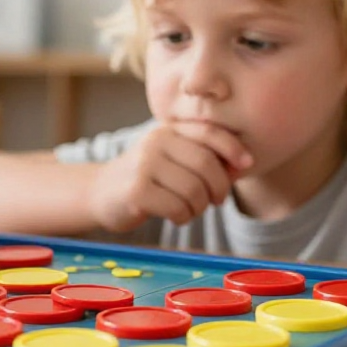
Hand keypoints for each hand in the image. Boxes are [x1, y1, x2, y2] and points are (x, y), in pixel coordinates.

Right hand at [88, 123, 252, 232]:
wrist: (99, 193)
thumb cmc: (146, 179)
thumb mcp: (171, 158)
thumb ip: (203, 157)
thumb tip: (244, 163)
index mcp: (168, 130)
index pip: (209, 132)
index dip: (233, 147)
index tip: (247, 164)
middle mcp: (156, 143)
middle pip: (207, 165)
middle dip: (219, 188)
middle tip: (215, 201)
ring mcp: (144, 166)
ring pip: (194, 190)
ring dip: (199, 208)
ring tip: (190, 210)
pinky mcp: (137, 191)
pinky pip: (177, 207)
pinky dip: (183, 217)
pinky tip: (175, 216)